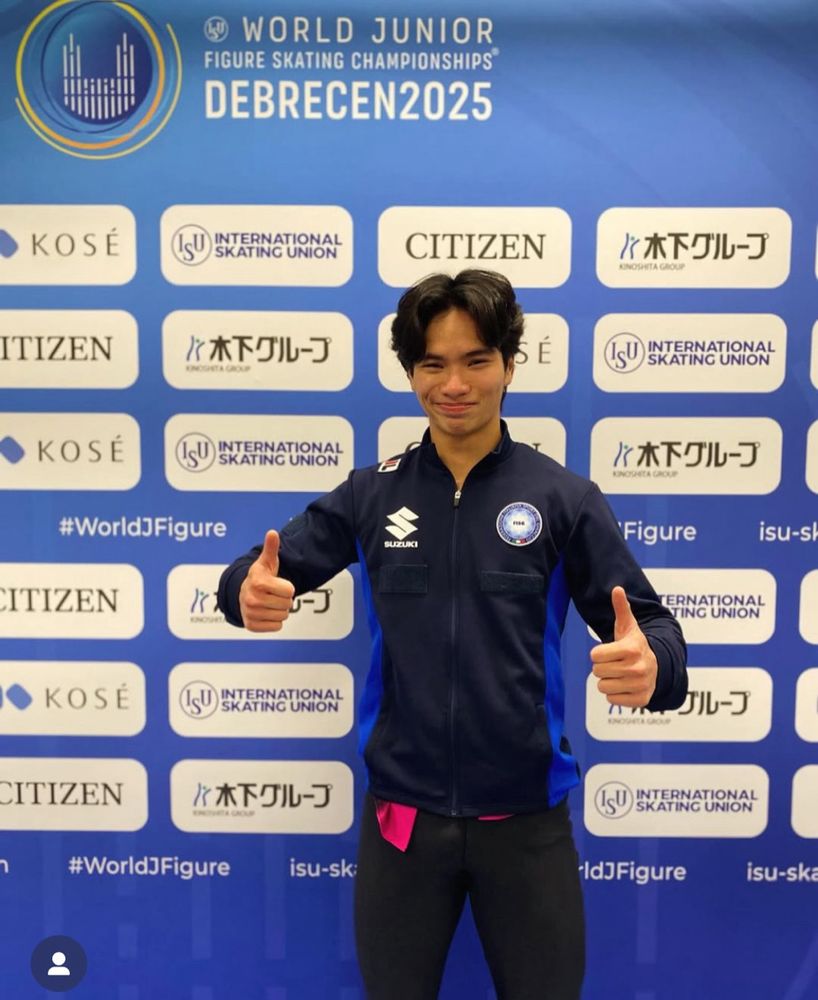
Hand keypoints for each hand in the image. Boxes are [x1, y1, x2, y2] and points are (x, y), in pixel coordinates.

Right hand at [238, 530, 295, 632]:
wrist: (243, 594)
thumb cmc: (260, 577)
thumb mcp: (267, 562)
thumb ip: (271, 548)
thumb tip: (272, 532)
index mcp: (258, 583)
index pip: (290, 591)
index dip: (287, 587)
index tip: (276, 584)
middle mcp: (252, 599)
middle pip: (288, 604)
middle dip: (284, 600)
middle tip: (273, 594)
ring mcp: (251, 614)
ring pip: (283, 616)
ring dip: (280, 610)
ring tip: (269, 603)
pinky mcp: (251, 626)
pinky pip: (277, 627)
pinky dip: (274, 622)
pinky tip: (266, 613)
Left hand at [590, 586, 657, 706]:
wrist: (657, 666)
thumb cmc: (635, 645)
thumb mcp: (628, 627)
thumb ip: (621, 608)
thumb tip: (616, 589)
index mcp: (631, 649)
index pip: (595, 655)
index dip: (599, 653)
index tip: (611, 651)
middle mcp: (637, 668)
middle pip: (597, 672)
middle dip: (603, 667)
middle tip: (616, 663)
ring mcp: (640, 685)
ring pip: (602, 687)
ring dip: (608, 681)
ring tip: (621, 674)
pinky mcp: (641, 700)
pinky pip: (612, 700)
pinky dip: (616, 695)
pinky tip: (626, 685)